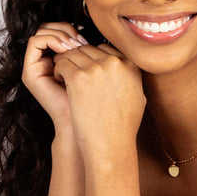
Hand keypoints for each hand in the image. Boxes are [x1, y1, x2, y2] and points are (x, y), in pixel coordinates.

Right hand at [21, 22, 88, 134]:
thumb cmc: (94, 104)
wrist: (82, 125)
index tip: (89, 38)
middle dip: (67, 28)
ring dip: (60, 33)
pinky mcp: (29, 71)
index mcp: (62, 60)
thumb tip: (99, 34)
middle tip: (81, 40)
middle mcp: (46, 61)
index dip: (75, 29)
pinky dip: (51, 39)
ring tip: (74, 45)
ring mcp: (36, 66)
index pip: (62, 30)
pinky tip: (66, 49)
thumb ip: (95, 54)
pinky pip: (35, 41)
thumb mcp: (98, 73)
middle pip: (50, 27)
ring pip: (42, 30)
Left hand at [49, 40, 146, 165]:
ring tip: (65, 79)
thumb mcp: (137, 98)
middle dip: (78, 61)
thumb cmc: (122, 128)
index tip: (88, 72)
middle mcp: (115, 63)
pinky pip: (62, 63)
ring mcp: (96, 69)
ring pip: (73, 54)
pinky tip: (60, 82)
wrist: (111, 146)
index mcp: (130, 66)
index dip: (93, 60)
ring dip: (66, 64)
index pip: (105, 49)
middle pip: (88, 49)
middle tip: (73, 75)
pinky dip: (58, 71)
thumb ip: (131, 79)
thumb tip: (125, 69)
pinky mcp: (79, 77)